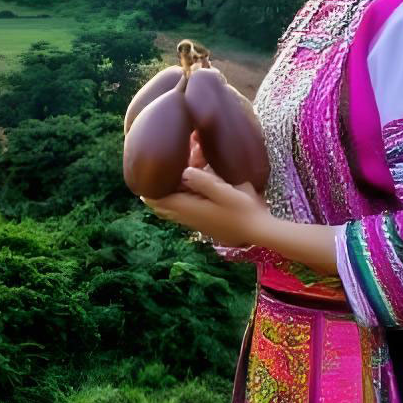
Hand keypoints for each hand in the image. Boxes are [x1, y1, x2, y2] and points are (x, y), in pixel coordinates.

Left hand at [142, 166, 269, 248]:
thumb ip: (203, 181)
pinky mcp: (203, 225)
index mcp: (188, 209)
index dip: (148, 188)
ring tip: (162, 183)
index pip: (158, 200)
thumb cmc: (243, 209)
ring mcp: (195, 224)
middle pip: (161, 206)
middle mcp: (187, 218)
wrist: (259, 230)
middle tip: (150, 176)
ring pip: (170, 211)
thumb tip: (183, 171)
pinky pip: (181, 214)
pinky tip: (183, 193)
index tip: (143, 174)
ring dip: (165, 198)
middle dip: (154, 193)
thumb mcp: (224, 191)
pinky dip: (176, 203)